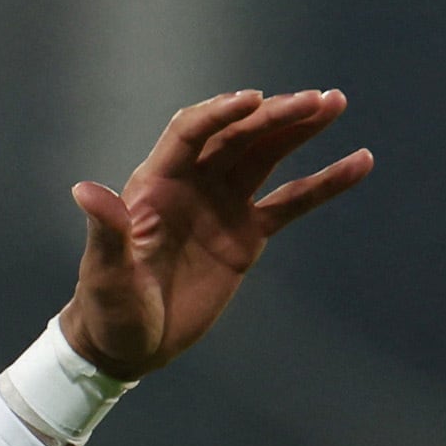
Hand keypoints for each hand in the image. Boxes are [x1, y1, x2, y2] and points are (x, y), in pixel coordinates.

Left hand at [59, 88, 372, 379]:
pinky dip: (323, 184)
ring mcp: (223, 205)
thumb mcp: (106, 275)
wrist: (129, 345)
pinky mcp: (246, 234)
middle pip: (237, 136)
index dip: (221, 115)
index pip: (191, 133)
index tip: (256, 101)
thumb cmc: (109, 309)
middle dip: (275, 116)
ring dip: (299, 129)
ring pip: (266, 156)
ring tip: (334, 104)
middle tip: (317, 100)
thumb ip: (106, 233)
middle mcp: (192, 184)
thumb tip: (86, 190)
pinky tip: (359, 162)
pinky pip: (291, 202)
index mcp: (156, 185)